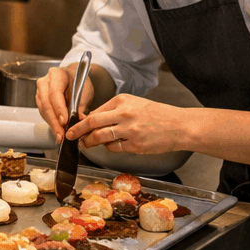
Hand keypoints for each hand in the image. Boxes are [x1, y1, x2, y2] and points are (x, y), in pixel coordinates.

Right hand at [37, 64, 89, 142]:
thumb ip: (81, 105)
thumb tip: (79, 121)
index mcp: (56, 75)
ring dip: (52, 124)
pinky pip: (44, 113)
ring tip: (60, 136)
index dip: (59, 108)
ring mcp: (40, 91)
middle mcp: (44, 82)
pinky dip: (51, 123)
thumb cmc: (79, 82)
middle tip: (61, 135)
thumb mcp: (84, 91)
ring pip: (43, 110)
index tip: (64, 122)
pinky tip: (58, 131)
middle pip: (46, 103)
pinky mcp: (40, 101)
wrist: (74, 79)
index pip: (55, 93)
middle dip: (54, 121)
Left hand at [69, 93, 185, 155]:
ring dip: (90, 142)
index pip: (95, 111)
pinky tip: (111, 146)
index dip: (82, 120)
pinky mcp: (136, 144)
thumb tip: (94, 119)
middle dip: (77, 130)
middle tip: (70, 135)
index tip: (74, 125)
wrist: (180, 126)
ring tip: (85, 144)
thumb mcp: (134, 103)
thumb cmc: (158, 114)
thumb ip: (114, 110)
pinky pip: (114, 148)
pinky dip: (109, 148)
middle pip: (92, 123)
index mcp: (122, 101)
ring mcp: (129, 130)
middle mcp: (124, 114)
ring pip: (100, 137)